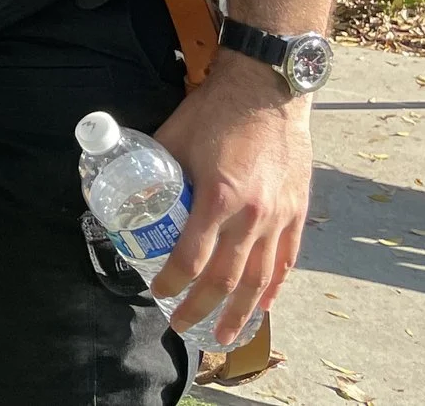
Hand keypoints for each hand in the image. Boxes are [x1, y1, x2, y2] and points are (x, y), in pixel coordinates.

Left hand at [148, 55, 312, 343]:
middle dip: (201, 307)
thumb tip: (128, 190)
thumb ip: (156, 170)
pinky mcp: (296, 211)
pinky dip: (274, 287)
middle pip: (225, 279)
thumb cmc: (216, 110)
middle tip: (181, 324)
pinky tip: (263, 305)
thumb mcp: (174, 137)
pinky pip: (286, 260)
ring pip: (259, 279)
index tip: (158, 291)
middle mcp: (252, 214)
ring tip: (225, 335)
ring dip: (241, 313)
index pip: (191, 257)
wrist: (267, 88)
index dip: (172, 281)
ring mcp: (278, 216)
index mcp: (218, 196)